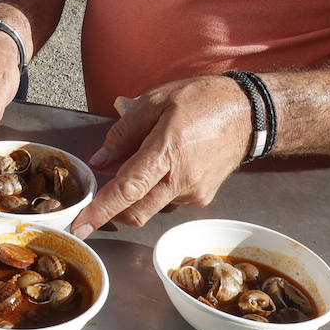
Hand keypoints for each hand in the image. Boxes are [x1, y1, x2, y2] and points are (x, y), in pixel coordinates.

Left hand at [70, 74, 249, 239]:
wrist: (249, 113)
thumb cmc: (201, 100)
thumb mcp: (155, 101)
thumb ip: (124, 133)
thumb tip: (100, 161)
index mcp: (167, 152)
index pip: (127, 189)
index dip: (100, 211)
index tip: (79, 228)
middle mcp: (181, 180)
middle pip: (136, 211)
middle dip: (113, 209)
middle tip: (104, 186)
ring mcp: (194, 193)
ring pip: (151, 206)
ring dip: (138, 193)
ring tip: (148, 157)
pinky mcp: (202, 198)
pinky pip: (169, 200)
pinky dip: (158, 188)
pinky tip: (169, 162)